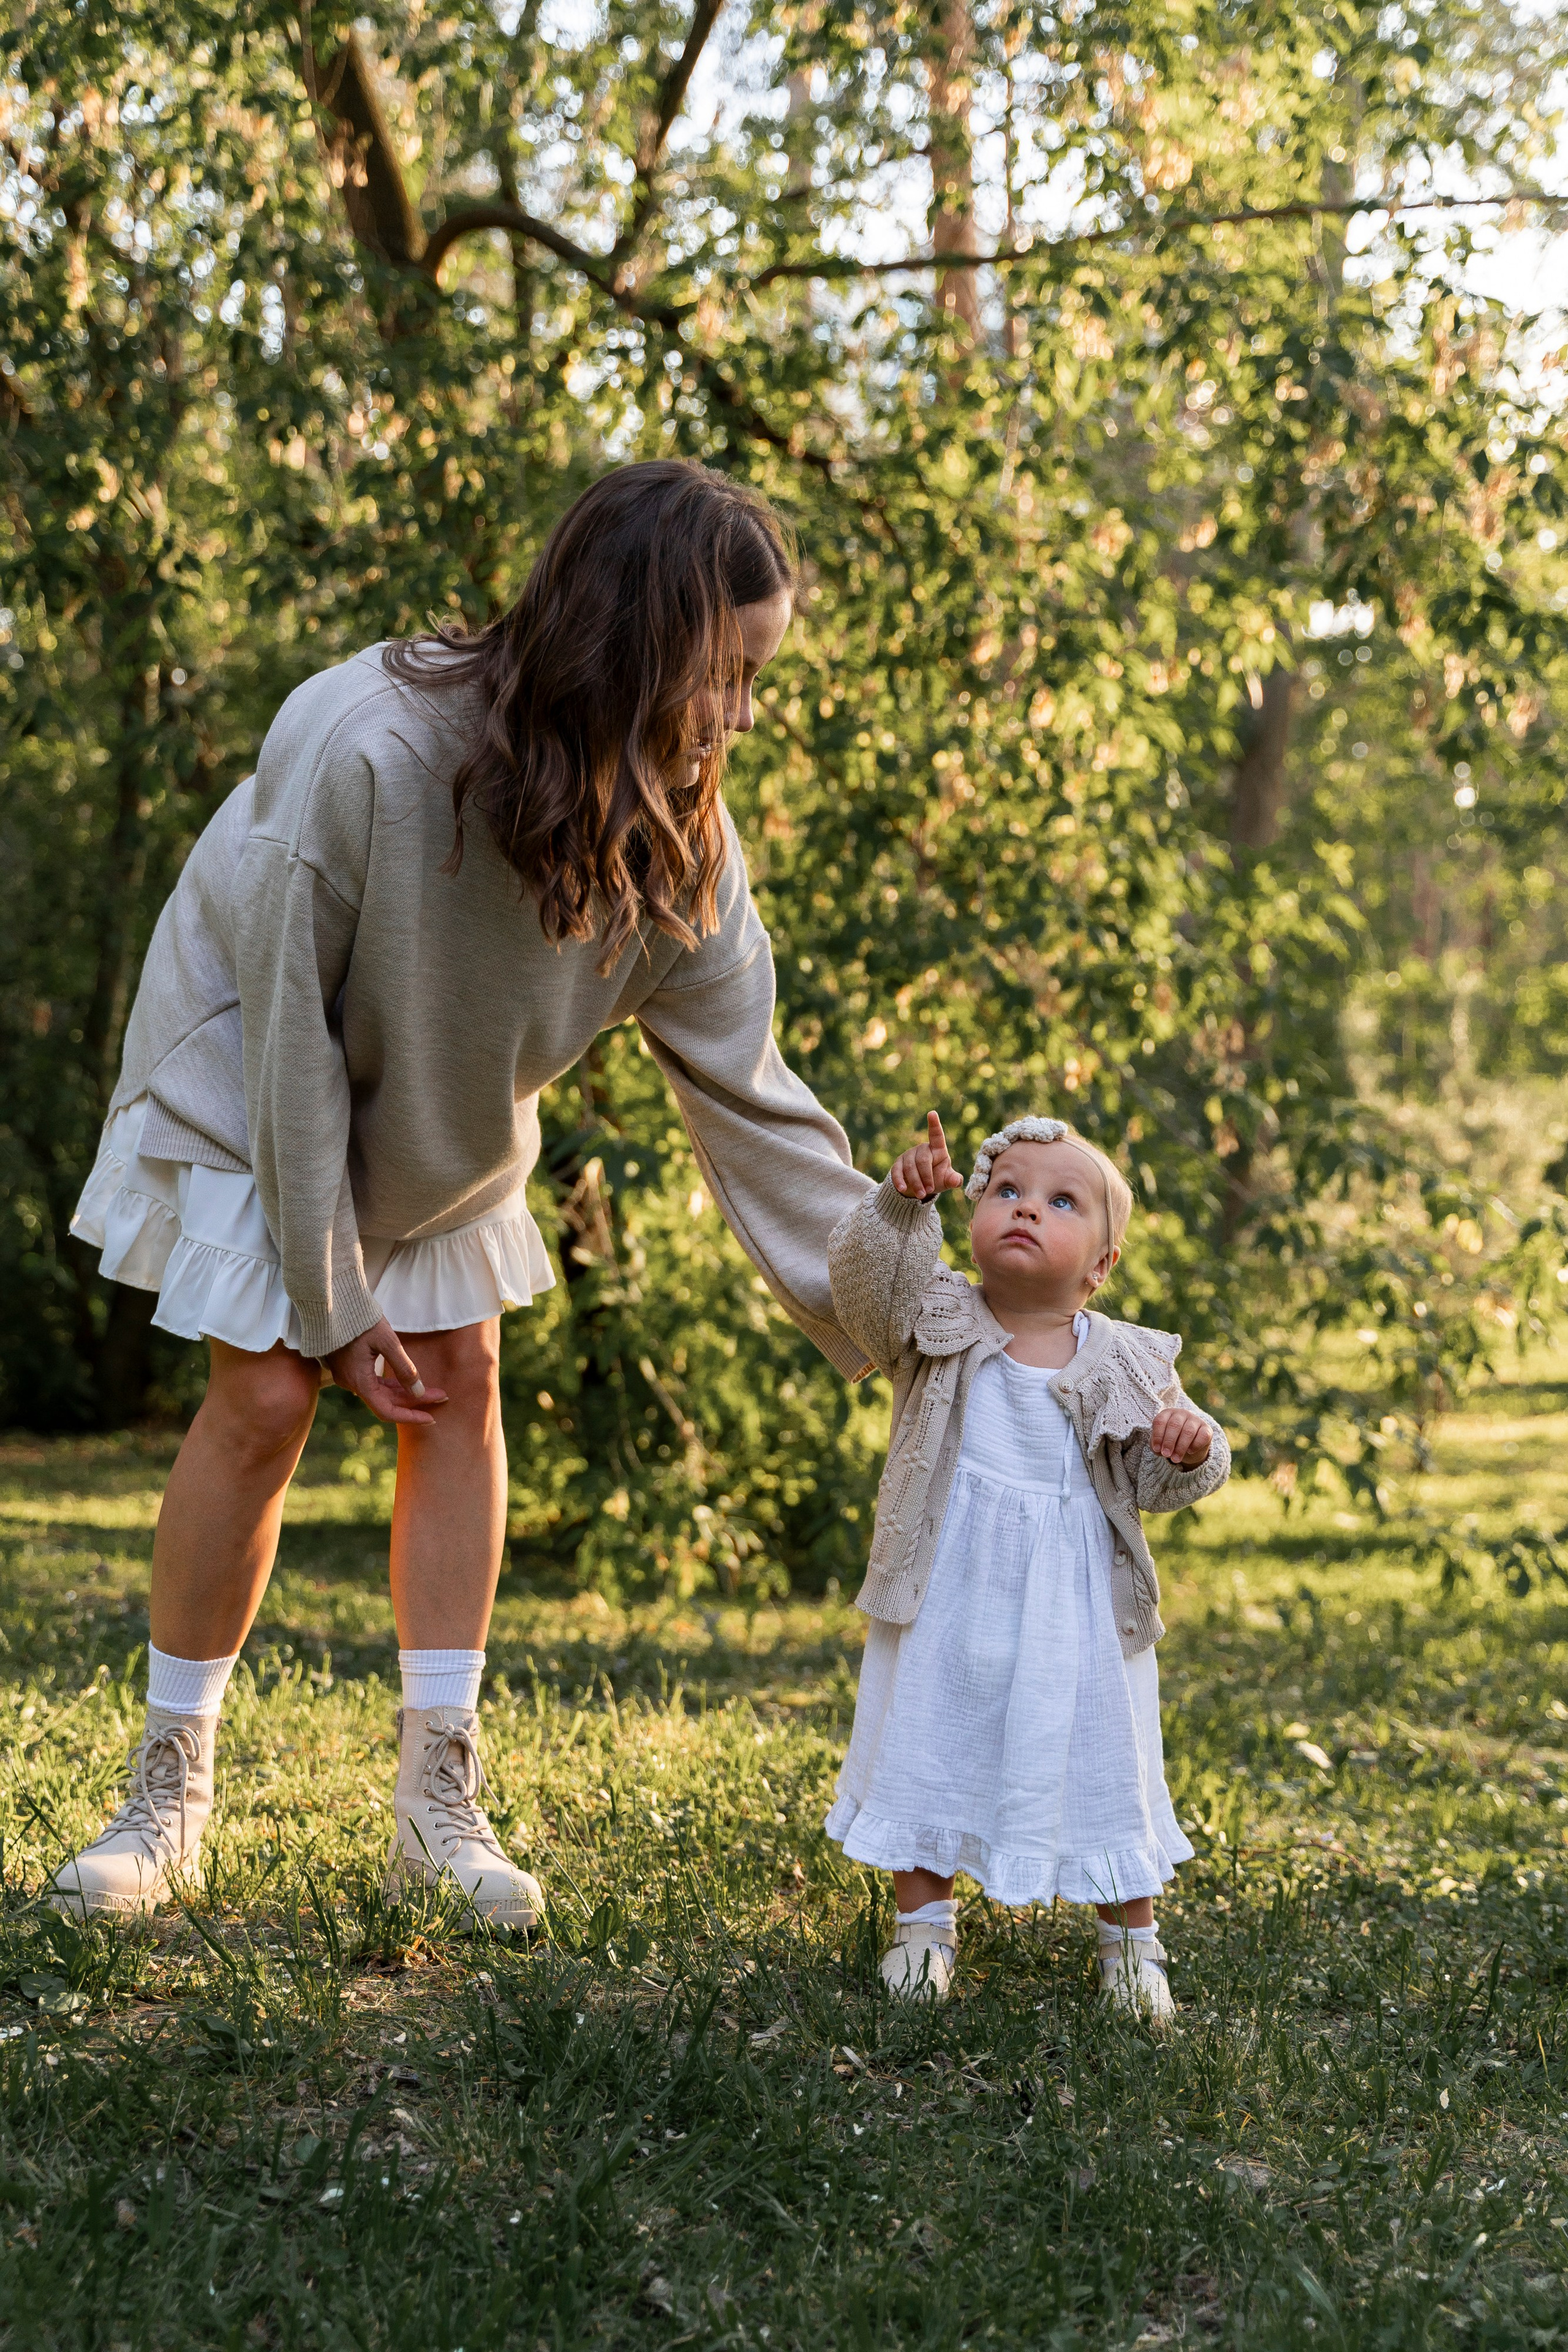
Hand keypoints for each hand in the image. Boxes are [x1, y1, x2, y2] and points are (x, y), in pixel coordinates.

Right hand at [324, 1317, 447, 1426]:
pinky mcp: (350, 1367)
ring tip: (431, 1390)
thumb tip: (419, 1392)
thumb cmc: (361, 1320)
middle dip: (414, 1401)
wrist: (335, 1304)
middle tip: (440, 1396)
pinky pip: (374, 1383)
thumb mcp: (387, 1341)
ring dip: (405, 1393)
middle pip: (386, 1402)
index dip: (410, 1417)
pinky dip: (392, 1385)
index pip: (386, 1411)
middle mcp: (352, 1383)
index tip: (431, 1418)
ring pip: (380, 1393)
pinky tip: (409, 1382)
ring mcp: (349, 1376)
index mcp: (359, 1381)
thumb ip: (404, 1368)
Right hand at [890, 1110, 963, 1201]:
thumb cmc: (937, 1179)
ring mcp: (908, 1155)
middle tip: (928, 1191)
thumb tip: (956, 1180)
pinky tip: (903, 1189)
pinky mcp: (898, 1164)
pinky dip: (900, 1180)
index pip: (936, 1135)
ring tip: (921, 1195)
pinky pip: (897, 1171)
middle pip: (923, 1160)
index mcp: (937, 1149)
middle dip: (926, 1177)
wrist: (919, 1187)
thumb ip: (953, 1180)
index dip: (935, 1125)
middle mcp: (922, 1149)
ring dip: (915, 1182)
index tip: (932, 1113)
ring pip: (910, 1167)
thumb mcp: (947, 1180)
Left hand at [1149, 1406, 1210, 1467]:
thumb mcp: (1161, 1444)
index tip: (1157, 1449)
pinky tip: (1190, 1451)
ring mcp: (1195, 1419)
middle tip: (1166, 1454)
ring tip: (1176, 1459)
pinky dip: (1195, 1445)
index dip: (1158, 1436)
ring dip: (1181, 1447)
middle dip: (1169, 1441)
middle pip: (1174, 1425)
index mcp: (1167, 1414)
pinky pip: (1202, 1436)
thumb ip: (1157, 1447)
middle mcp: (1181, 1414)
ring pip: (1188, 1431)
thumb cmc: (1171, 1443)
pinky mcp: (1207, 1429)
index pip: (1160, 1421)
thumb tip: (1160, 1450)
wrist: (1189, 1448)